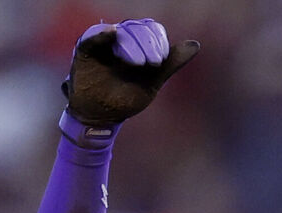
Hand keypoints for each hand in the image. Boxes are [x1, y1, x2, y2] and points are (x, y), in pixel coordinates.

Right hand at [62, 19, 199, 127]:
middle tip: (152, 63)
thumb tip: (195, 45)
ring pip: (120, 31)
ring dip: (131, 43)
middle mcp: (121, 39)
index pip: (151, 29)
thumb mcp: (153, 81)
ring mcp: (103, 43)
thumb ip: (171, 63)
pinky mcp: (85, 50)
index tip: (160, 61)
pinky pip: (92, 36)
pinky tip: (112, 33)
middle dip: (147, 43)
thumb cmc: (127, 98)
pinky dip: (102, 33)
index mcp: (138, 44)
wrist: (103, 116)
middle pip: (137, 28)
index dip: (158, 41)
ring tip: (137, 63)